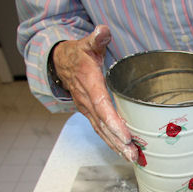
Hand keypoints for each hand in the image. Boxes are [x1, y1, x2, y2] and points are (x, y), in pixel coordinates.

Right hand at [52, 25, 136, 161]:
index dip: (114, 123)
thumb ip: (96, 39)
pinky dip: (113, 143)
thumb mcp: (86, 44)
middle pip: (104, 125)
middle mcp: (87, 101)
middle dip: (118, 142)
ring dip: (117, 146)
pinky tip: (124, 152)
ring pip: (102, 132)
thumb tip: (103, 31)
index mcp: (89, 84)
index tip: (126, 136)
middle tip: (133, 155)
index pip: (102, 107)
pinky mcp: (90, 114)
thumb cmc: (78, 54)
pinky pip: (102, 131)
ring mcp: (87, 110)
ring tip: (132, 158)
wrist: (59, 63)